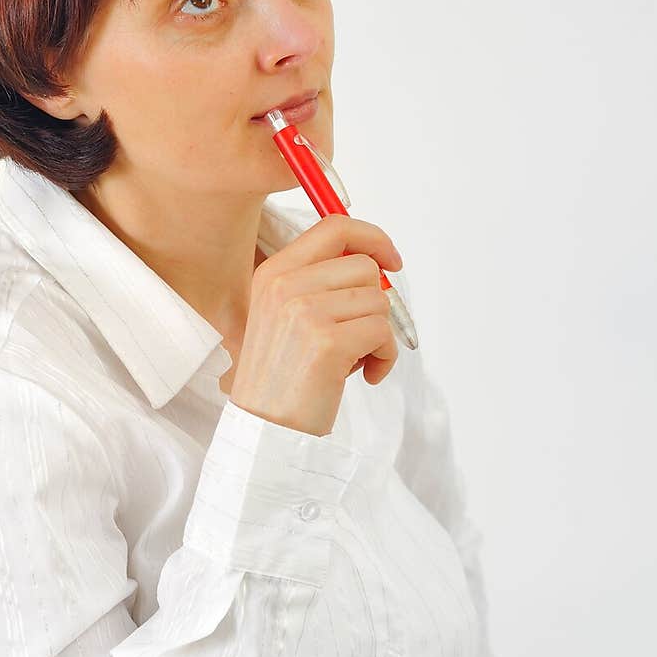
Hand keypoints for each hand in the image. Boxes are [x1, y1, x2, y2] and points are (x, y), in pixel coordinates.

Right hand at [229, 214, 402, 436]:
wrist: (265, 430)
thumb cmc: (283, 379)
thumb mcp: (287, 317)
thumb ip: (321, 284)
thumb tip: (376, 264)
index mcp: (273, 272)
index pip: (335, 227)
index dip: (372, 238)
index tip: (391, 261)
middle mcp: (285, 285)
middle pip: (365, 267)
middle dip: (374, 304)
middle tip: (358, 338)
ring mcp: (304, 311)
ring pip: (378, 301)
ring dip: (379, 336)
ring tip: (355, 361)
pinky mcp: (327, 342)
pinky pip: (383, 332)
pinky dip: (385, 357)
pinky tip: (364, 376)